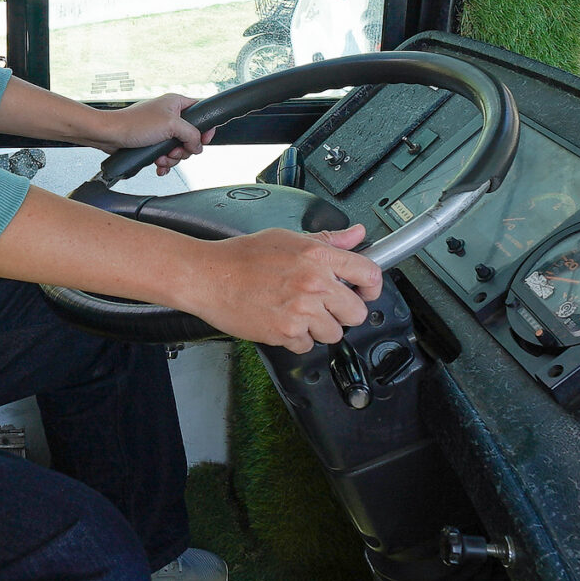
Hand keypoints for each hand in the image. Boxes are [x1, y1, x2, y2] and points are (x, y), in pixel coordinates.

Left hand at [88, 93, 203, 175]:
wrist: (110, 135)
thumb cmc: (135, 124)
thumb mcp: (171, 125)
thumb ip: (191, 134)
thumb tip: (198, 146)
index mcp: (176, 103)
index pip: (201, 112)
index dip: (205, 128)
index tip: (204, 140)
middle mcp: (169, 115)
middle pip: (191, 136)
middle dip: (183, 149)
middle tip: (174, 151)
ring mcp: (161, 129)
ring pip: (178, 148)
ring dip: (172, 158)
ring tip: (161, 158)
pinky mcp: (152, 142)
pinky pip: (166, 155)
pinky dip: (164, 162)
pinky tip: (158, 165)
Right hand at [180, 225, 381, 352]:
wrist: (208, 276)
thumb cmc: (241, 257)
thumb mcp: (287, 238)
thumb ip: (327, 240)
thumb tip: (357, 235)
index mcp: (317, 256)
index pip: (369, 273)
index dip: (371, 286)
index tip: (365, 291)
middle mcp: (313, 283)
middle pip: (357, 312)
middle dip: (344, 312)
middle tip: (325, 306)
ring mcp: (300, 311)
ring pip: (334, 333)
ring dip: (319, 328)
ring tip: (297, 313)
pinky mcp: (285, 332)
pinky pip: (306, 345)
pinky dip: (296, 339)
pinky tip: (281, 321)